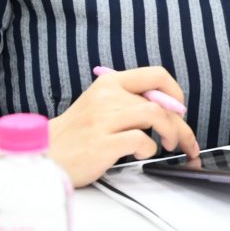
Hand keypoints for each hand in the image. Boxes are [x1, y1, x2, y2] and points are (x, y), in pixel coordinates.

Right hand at [42, 67, 196, 186]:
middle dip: (180, 124)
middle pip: (160, 103)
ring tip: (169, 146)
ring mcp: (104, 119)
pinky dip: (148, 149)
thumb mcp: (100, 106)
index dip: (175, 92)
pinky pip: (142, 140)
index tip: (179, 109)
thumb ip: (129, 102)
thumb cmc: (76, 135)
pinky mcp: (103, 143)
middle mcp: (107, 97)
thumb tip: (169, 109)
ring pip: (156, 116)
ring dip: (171, 133)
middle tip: (184, 141)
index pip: (155, 75)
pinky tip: (139, 153)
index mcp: (109, 84)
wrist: (44, 155)